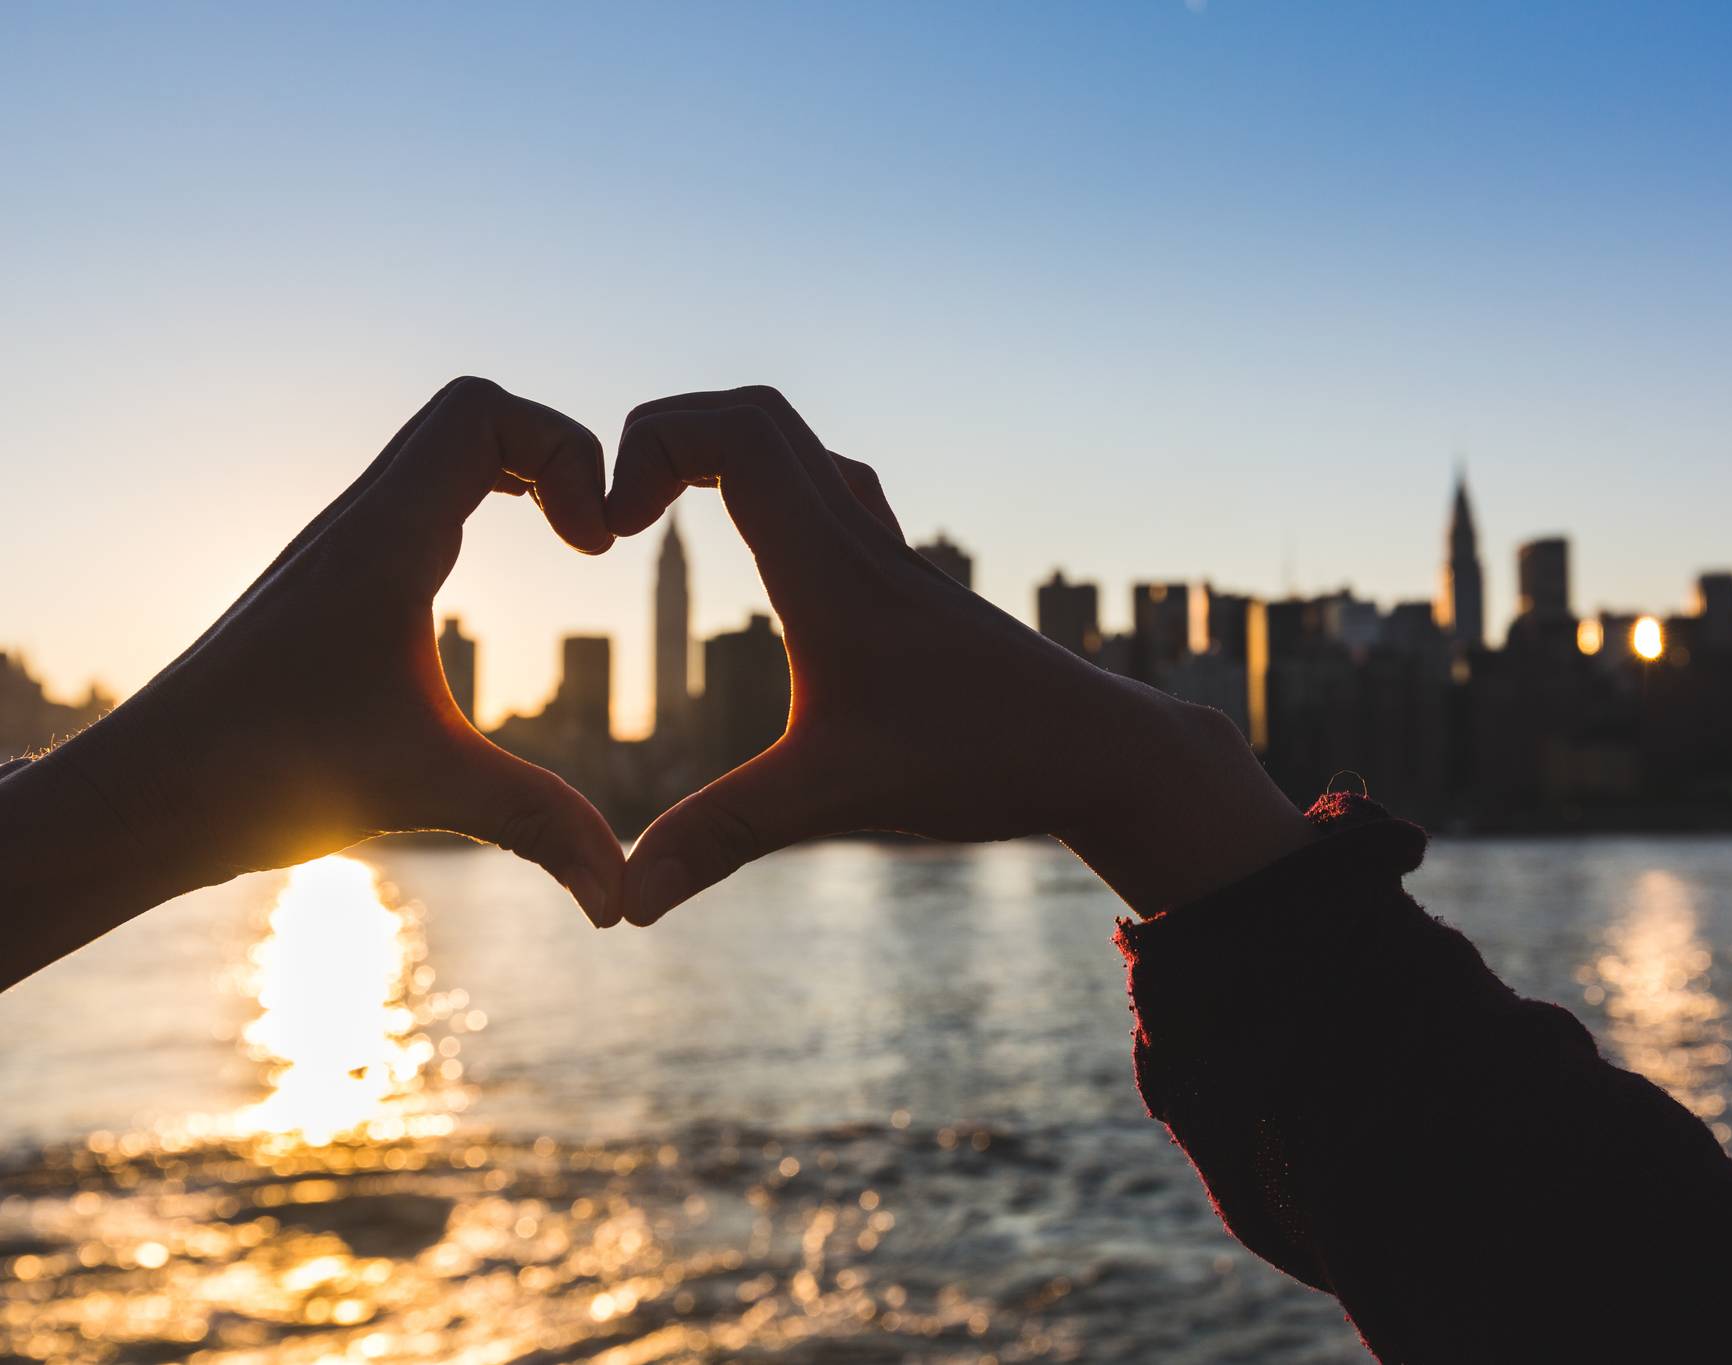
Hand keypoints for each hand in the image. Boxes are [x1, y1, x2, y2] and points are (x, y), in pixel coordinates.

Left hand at [2, 378, 625, 963]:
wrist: (144, 795)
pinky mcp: (333, 589)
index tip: (596, 546)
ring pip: (440, 457)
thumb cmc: (263, 776)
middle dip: (556, 456)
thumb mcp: (428, 789)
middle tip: (596, 536)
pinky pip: (418, 503)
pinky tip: (493, 588)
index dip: (566, 451)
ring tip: (572, 544)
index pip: (482, 412)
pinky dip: (478, 511)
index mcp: (385, 540)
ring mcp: (343, 552)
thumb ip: (542, 826)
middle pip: (472, 416)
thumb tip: (624, 898)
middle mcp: (361, 525)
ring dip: (518, 477)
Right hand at [606, 387, 1312, 924]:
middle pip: (760, 417)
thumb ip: (723, 839)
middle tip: (621, 515)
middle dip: (669, 438)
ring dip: (726, 460)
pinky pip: (835, 497)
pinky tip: (767, 566)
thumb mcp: (837, 797)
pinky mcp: (911, 589)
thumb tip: (624, 905)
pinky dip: (778, 496)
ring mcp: (892, 559)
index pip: (736, 431)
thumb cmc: (985, 760)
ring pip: (804, 453)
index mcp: (831, 568)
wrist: (1103, 750)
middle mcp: (861, 542)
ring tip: (667, 521)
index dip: (651, 443)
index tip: (609, 527)